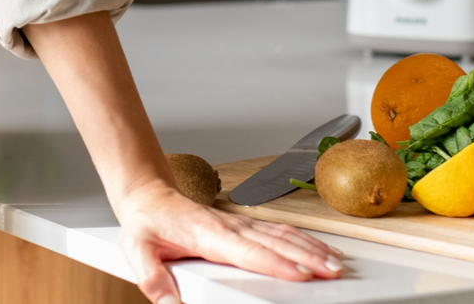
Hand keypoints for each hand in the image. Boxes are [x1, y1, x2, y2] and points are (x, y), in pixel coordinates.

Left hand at [116, 177, 342, 302]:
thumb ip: (153, 279)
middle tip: (334, 274)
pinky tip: (318, 248)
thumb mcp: (137, 250)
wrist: (147, 195)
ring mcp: (237, 224)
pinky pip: (276, 230)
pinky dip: (302, 239)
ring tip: (336, 264)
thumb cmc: (146, 222)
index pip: (248, 251)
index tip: (302, 275)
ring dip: (310, 248)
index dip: (276, 264)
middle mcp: (228, 226)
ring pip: (281, 235)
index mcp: (208, 234)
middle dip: (306, 258)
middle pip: (274, 243)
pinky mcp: (241, 225)